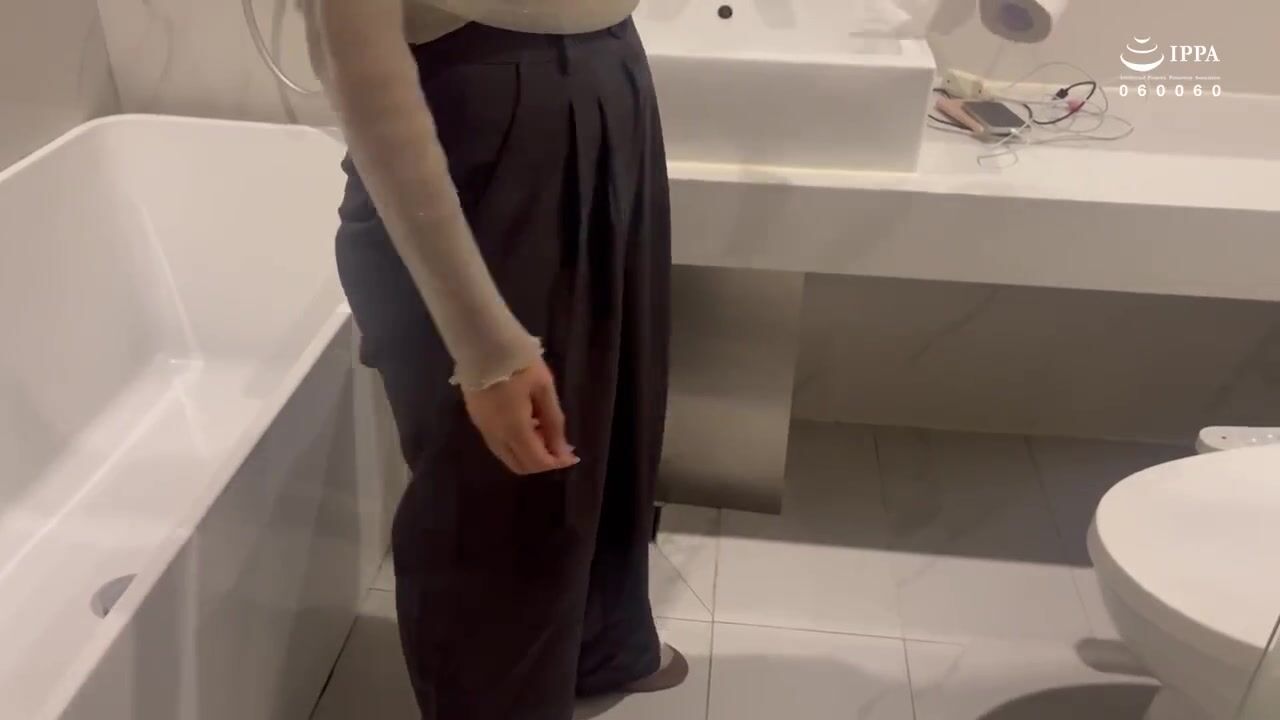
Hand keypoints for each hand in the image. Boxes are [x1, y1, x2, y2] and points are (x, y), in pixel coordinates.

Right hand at [461, 360, 578, 474]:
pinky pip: (497, 443)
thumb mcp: (544, 389)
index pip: (536, 462)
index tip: (572, 454)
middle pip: (519, 465)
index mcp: (514, 429)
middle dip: (541, 461)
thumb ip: (553, 422)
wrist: (481, 340)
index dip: (557, 462)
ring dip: (527, 452)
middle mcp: (495, 436)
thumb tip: (562, 450)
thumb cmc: (519, 361)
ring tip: (543, 430)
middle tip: (558, 443)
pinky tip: (526, 423)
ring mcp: (482, 428)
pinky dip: (514, 443)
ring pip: (507, 456)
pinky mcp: (476, 419)